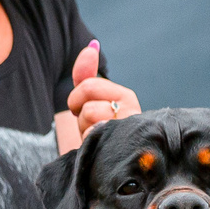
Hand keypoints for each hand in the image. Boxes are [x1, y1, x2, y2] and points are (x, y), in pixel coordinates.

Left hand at [54, 39, 139, 153]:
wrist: (108, 163)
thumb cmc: (99, 130)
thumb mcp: (90, 100)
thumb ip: (86, 74)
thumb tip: (92, 45)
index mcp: (126, 97)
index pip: (88, 85)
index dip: (77, 99)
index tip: (82, 109)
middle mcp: (132, 112)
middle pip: (87, 103)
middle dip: (80, 116)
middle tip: (89, 125)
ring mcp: (128, 131)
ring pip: (90, 118)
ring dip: (85, 131)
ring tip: (96, 138)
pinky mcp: (122, 148)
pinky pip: (92, 138)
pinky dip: (89, 144)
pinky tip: (99, 149)